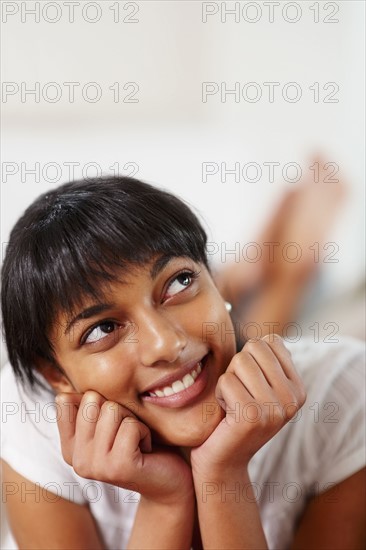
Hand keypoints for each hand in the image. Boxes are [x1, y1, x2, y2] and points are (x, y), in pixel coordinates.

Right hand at [56, 391, 193, 504]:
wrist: (167, 481)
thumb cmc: (137, 443)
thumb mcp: (107, 422)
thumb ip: (85, 409)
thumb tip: (65, 394)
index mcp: (69, 448)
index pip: (64, 401)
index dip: (95, 400)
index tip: (109, 423)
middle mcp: (77, 461)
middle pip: (92, 400)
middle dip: (117, 409)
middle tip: (127, 432)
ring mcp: (96, 466)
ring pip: (112, 409)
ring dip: (132, 420)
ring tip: (135, 441)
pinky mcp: (118, 467)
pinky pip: (130, 425)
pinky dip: (144, 431)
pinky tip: (145, 450)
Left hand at [191, 335, 305, 476]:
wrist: (223, 462)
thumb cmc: (234, 416)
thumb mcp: (258, 387)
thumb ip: (266, 362)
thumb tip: (269, 337)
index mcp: (297, 389)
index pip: (271, 340)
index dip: (251, 357)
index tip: (250, 385)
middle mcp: (292, 398)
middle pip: (254, 347)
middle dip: (237, 367)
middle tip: (238, 395)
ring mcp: (275, 408)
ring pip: (239, 362)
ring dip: (227, 381)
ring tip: (233, 404)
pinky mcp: (252, 416)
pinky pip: (226, 380)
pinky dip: (219, 393)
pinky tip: (226, 415)